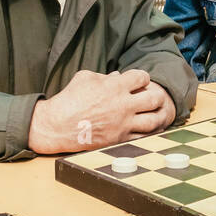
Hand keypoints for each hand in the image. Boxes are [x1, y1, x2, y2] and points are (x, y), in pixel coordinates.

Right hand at [28, 69, 176, 154]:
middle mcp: (123, 105)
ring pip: (154, 120)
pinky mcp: (119, 139)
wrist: (58, 125)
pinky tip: (147, 129)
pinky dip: (148, 132)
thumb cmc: (69, 99)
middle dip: (156, 96)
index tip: (139, 81)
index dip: (142, 78)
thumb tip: (117, 76)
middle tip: (151, 97)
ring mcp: (123, 124)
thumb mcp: (85, 78)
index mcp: (115, 86)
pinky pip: (143, 137)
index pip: (142, 77)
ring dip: (156, 115)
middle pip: (155, 98)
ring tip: (152, 113)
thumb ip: (104, 76)